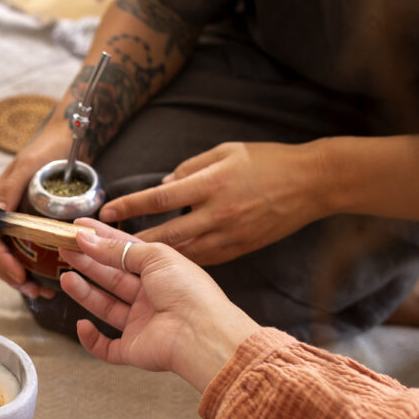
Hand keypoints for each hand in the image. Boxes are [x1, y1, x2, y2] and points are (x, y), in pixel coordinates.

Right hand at [0, 129, 70, 299]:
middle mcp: (2, 215)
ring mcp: (16, 222)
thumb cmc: (49, 151)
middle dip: (10, 275)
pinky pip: (26, 253)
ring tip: (40, 291)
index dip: (0, 260)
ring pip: (9, 257)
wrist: (68, 141)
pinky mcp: (32, 227)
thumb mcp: (29, 165)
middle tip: (31, 290)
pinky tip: (48, 280)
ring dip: (20, 277)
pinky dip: (34, 269)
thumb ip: (10, 187)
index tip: (18, 274)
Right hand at [60, 221, 259, 390]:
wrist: (201, 334)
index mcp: (160, 273)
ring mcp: (141, 325)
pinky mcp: (133, 350)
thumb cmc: (188, 292)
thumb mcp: (155, 257)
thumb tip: (88, 239)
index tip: (78, 228)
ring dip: (84, 292)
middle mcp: (151, 298)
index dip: (101, 240)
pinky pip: (106, 347)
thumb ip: (119, 248)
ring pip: (105, 307)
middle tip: (64, 249)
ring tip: (65, 277)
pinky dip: (91, 339)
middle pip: (112, 278)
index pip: (125, 252)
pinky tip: (82, 324)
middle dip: (87, 262)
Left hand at [97, 141, 325, 264]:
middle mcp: (217, 213)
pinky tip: (163, 266)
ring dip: (154, 260)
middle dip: (132, 243)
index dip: (130, 206)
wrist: (312, 183)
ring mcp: (229, 235)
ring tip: (125, 263)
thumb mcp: (225, 152)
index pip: (159, 199)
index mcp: (210, 184)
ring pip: (182, 253)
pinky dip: (181, 262)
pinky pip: (203, 259)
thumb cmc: (268, 161)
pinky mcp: (240, 249)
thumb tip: (162, 188)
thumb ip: (189, 168)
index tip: (106, 213)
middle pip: (165, 235)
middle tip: (105, 248)